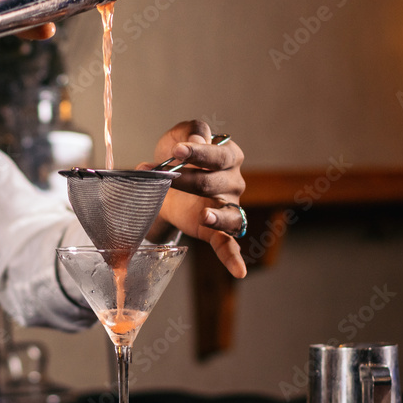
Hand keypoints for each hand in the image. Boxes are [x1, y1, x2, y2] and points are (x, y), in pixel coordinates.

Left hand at [142, 120, 246, 277]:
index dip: (198, 153)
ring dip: (215, 216)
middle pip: (214, 183)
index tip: (178, 151)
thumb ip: (191, 131)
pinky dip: (233, 259)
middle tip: (163, 176)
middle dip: (186, 179)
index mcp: (229, 155)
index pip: (217, 154)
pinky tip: (239, 271)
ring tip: (202, 216)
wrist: (163, 181)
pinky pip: (228, 245)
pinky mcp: (216, 230)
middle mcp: (234, 182)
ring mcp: (229, 208)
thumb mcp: (179, 135)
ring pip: (229, 215)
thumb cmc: (176, 156)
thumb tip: (198, 140)